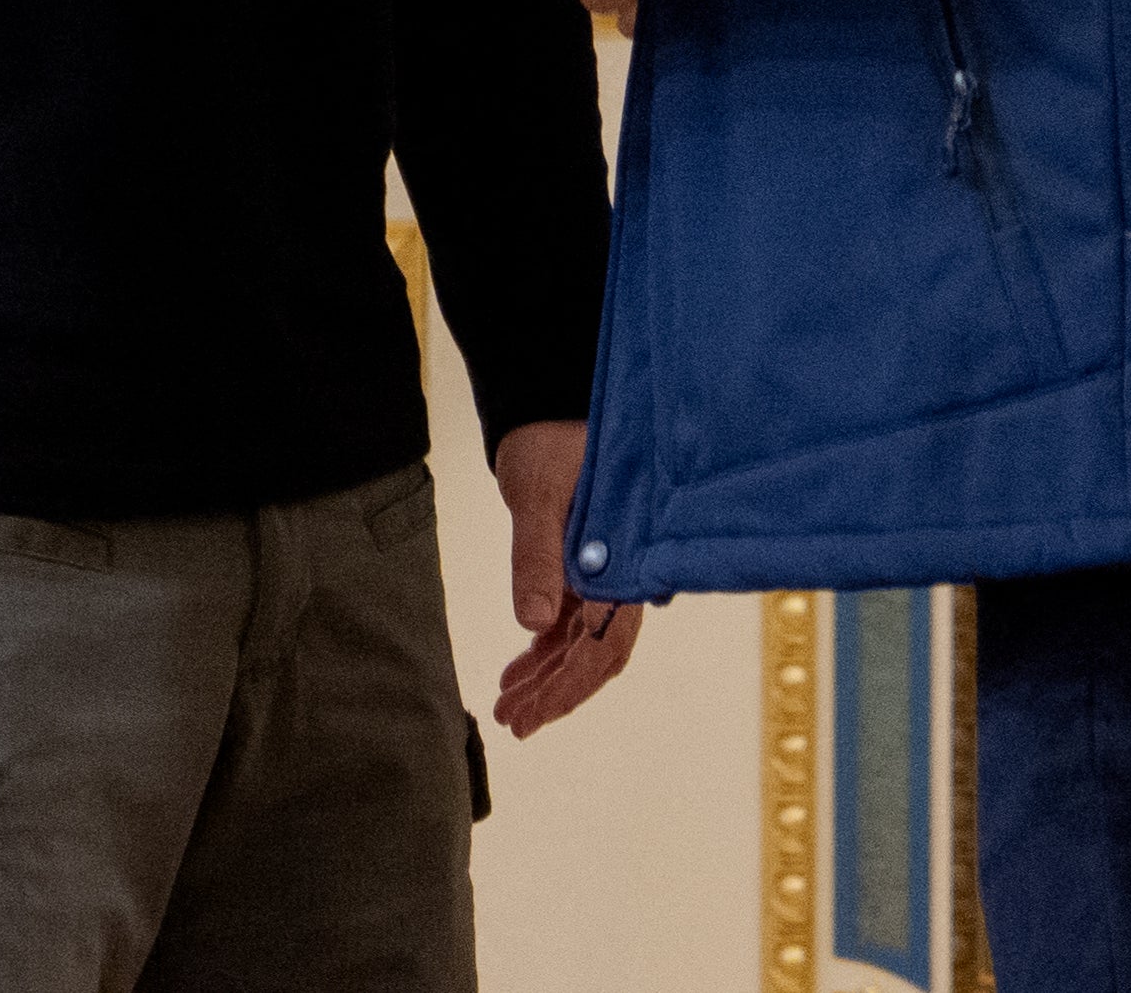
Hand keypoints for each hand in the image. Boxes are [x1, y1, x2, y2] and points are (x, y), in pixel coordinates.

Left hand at [484, 419, 642, 736]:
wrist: (547, 407)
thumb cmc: (548, 441)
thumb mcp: (537, 496)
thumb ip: (537, 556)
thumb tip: (533, 623)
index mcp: (622, 562)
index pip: (602, 644)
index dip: (567, 687)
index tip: (530, 717)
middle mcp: (621, 573)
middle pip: (595, 653)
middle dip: (555, 693)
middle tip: (512, 722)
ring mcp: (607, 571)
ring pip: (582, 642)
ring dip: (548, 675)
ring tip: (508, 705)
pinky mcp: (588, 565)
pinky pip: (572, 620)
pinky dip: (546, 647)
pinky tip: (519, 668)